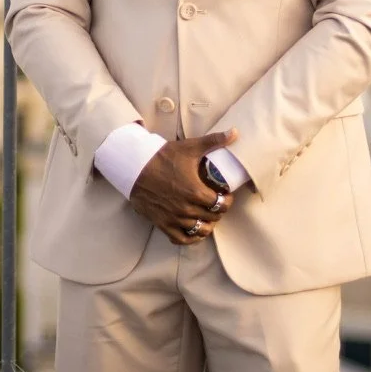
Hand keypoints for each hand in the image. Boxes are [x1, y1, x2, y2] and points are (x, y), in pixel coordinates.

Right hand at [130, 129, 236, 244]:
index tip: (226, 195)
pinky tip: (194, 230)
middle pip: (212, 218)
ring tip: (208, 216)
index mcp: (196, 192)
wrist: (135, 168)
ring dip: (207, 225)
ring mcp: (174, 219)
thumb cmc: (163, 157)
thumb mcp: (189, 147)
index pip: (221, 204)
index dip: (227, 200)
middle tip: (217, 203)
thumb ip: (214, 141)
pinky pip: (181, 239)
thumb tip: (235, 132)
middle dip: (218, 211)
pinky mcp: (163, 224)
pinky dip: (191, 238)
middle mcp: (187, 209)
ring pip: (200, 231)